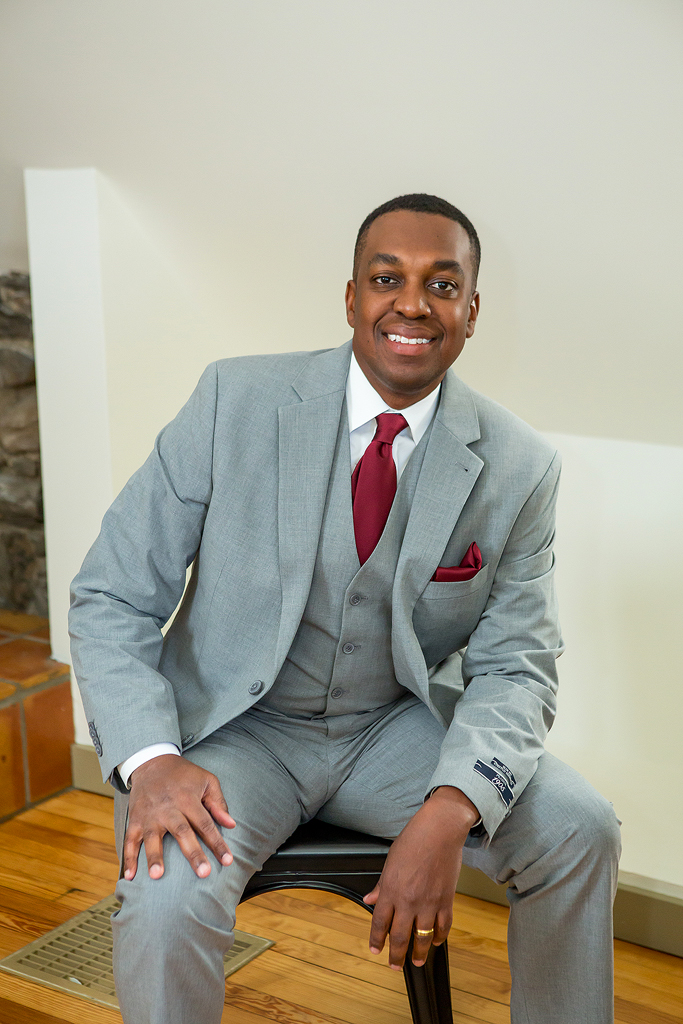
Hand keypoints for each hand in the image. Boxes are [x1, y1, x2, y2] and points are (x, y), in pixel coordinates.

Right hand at [123, 755, 234, 880]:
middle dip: (193, 853)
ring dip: (154, 857)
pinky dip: (129, 858)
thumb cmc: (184, 774)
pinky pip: (130, 840)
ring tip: (157, 876)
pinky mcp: (134, 819)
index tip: (227, 861)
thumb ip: (218, 803)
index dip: (217, 842)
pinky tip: (130, 876)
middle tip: (203, 873)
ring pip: (152, 838)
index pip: (205, 824)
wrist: (152, 762)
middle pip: (182, 833)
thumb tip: (231, 825)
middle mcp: (168, 808)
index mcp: (188, 799)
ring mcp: (149, 815)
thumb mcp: (206, 780)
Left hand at [363, 786, 478, 968]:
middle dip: (396, 956)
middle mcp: (408, 900)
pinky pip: (443, 926)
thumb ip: (381, 885)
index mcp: (390, 890)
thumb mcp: (390, 861)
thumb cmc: (413, 840)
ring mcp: (428, 902)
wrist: (439, 831)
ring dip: (419, 953)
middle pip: (400, 937)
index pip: (379, 923)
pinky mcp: (446, 900)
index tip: (375, 950)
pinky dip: (440, 937)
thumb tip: (370, 899)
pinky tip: (437, 941)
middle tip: (395, 966)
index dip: (376, 940)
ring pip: (422, 937)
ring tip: (417, 961)